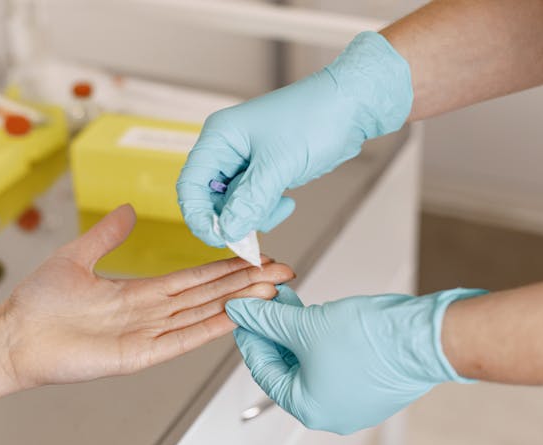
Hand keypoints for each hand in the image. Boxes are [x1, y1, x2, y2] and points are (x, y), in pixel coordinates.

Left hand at [0, 204, 293, 388]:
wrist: (12, 336)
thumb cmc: (36, 306)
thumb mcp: (76, 256)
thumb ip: (106, 235)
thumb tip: (127, 210)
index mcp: (138, 294)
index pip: (193, 279)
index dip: (225, 268)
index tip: (253, 256)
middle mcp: (148, 315)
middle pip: (207, 295)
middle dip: (245, 282)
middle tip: (280, 270)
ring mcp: (145, 336)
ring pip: (200, 315)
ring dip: (236, 302)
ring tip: (269, 289)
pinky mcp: (135, 356)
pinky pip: (178, 340)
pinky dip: (207, 329)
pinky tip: (233, 319)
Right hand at [177, 32, 412, 246]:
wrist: (352, 107)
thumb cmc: (316, 118)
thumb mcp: (279, 165)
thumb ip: (250, 201)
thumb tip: (226, 230)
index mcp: (220, 137)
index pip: (190, 185)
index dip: (199, 216)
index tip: (218, 238)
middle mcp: (228, 148)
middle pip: (211, 199)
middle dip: (232, 218)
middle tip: (252, 234)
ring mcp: (247, 161)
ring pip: (234, 204)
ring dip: (254, 215)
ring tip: (280, 206)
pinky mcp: (265, 171)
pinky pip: (254, 201)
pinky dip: (267, 209)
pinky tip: (288, 200)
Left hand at [224, 285, 484, 434]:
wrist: (424, 338)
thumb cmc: (372, 340)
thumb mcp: (306, 325)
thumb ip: (268, 320)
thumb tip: (242, 312)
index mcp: (308, 408)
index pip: (264, 372)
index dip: (252, 338)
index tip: (247, 315)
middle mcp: (331, 414)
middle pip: (289, 370)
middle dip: (278, 334)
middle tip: (270, 305)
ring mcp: (355, 405)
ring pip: (314, 366)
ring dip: (301, 336)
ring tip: (296, 305)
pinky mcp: (373, 390)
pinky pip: (338, 367)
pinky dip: (325, 344)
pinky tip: (323, 319)